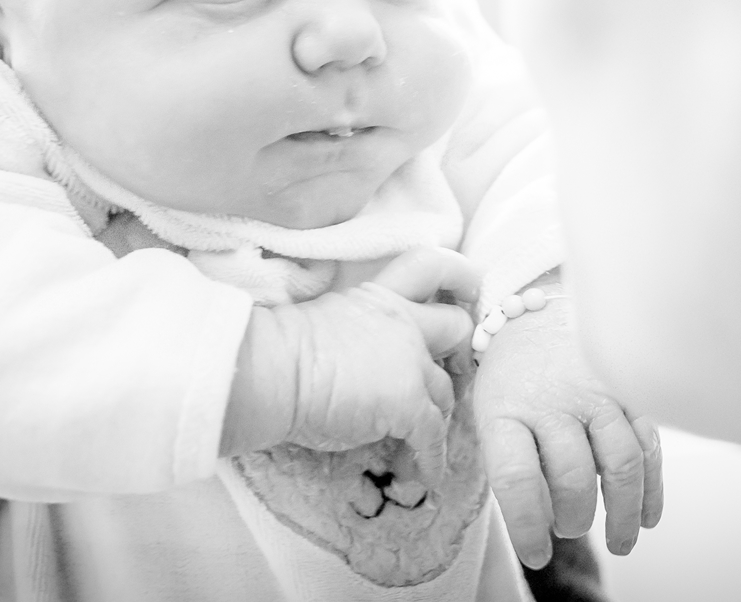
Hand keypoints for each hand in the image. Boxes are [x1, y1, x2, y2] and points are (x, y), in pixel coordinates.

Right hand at [221, 247, 479, 483]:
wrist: (273, 370)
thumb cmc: (283, 349)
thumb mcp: (333, 322)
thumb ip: (364, 334)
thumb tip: (371, 367)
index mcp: (380, 296)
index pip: (430, 266)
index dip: (458, 276)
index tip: (467, 292)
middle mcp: (404, 322)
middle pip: (458, 326)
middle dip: (461, 353)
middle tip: (453, 375)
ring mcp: (410, 362)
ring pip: (446, 391)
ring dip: (440, 418)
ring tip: (422, 444)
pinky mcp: (408, 403)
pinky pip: (432, 436)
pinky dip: (431, 459)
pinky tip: (423, 475)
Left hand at [472, 279, 662, 568]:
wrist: (535, 316)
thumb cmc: (510, 381)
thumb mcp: (491, 417)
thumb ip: (512, 467)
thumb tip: (540, 526)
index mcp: (506, 410)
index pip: (517, 479)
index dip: (529, 526)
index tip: (537, 555)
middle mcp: (552, 401)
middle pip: (573, 475)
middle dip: (574, 518)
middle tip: (569, 530)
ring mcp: (595, 394)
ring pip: (620, 464)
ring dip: (623, 513)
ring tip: (620, 542)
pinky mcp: (627, 392)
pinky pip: (648, 446)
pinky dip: (652, 489)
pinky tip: (648, 516)